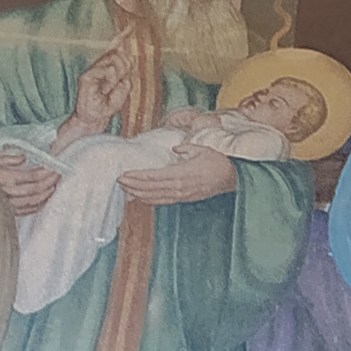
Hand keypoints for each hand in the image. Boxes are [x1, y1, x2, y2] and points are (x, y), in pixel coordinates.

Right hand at [0, 149, 59, 212]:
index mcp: (3, 177)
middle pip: (34, 190)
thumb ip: (9, 159)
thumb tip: (23, 158)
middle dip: (49, 183)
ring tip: (53, 187)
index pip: (31, 177)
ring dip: (45, 195)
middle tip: (58, 176)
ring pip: (32, 202)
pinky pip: (25, 211)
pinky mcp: (5, 212)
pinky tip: (43, 201)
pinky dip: (37, 206)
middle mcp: (6, 192)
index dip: (45, 173)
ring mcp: (6, 204)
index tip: (54, 168)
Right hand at [65, 36, 136, 139]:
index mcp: (108, 67)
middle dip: (125, 67)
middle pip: (118, 54)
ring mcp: (92, 70)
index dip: (122, 37)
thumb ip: (125, 72)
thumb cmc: (108, 104)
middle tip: (120, 81)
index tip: (130, 26)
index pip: (115, 49)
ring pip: (113, 59)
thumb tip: (128, 57)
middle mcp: (99, 66)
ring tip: (111, 87)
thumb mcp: (123, 87)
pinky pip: (105, 69)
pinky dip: (110, 78)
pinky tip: (105, 88)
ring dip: (118, 74)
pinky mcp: (86, 77)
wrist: (96, 118)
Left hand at [122, 145, 238, 203]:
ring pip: (155, 198)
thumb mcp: (201, 149)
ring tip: (125, 189)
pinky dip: (150, 200)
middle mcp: (179, 187)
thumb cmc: (217, 161)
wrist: (231, 177)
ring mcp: (182, 195)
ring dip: (138, 194)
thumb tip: (174, 150)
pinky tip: (141, 197)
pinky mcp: (184, 199)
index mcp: (181, 174)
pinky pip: (163, 201)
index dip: (136, 177)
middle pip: (150, 189)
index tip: (124, 174)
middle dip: (132, 186)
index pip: (153, 177)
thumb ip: (185, 149)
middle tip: (118, 182)